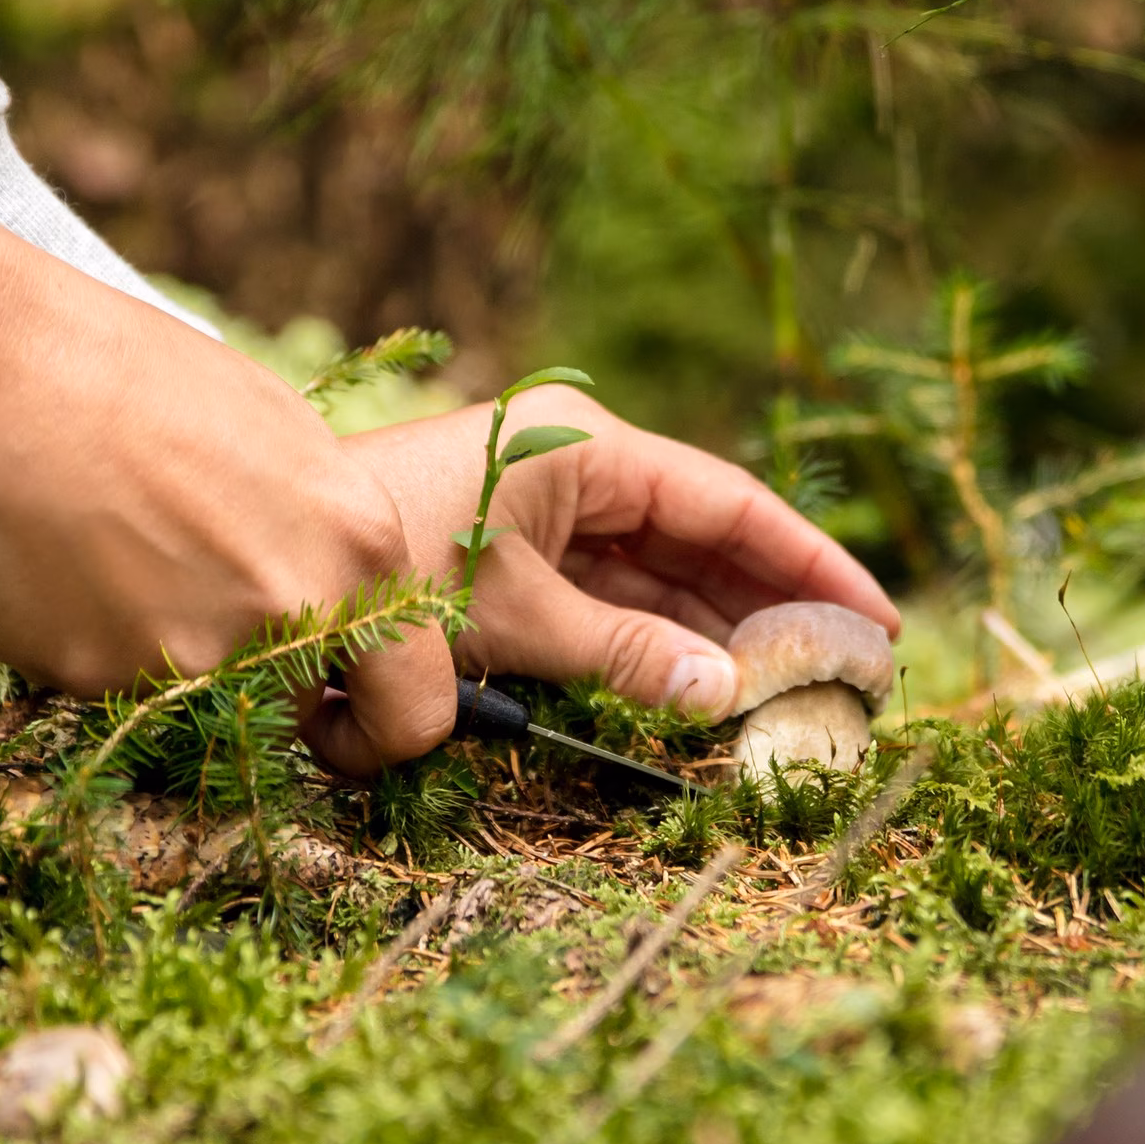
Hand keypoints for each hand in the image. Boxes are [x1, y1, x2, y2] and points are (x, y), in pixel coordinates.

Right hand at [0, 202, 454, 771]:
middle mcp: (294, 613)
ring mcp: (198, 655)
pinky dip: (89, 642)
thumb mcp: (280, 440)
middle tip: (210, 626)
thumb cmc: (138, 377)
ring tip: (113, 555)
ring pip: (201, 701)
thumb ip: (319, 536)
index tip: (340, 715)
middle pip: (304, 712)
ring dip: (166, 654)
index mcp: (360, 547)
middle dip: (271, 697)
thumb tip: (333, 597)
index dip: (381, 725)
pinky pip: (112, 686)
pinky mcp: (104, 679)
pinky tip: (60, 563)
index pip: (419, 708)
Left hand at [345, 386, 899, 717]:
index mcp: (587, 448)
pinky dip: (651, 648)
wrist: (270, 560)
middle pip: (702, 544)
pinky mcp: (512, 559)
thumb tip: (727, 693)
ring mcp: (545, 516)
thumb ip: (627, 655)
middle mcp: (576, 471)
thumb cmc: (386, 565)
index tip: (874, 618)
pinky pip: (606, 605)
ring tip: (789, 695)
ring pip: (656, 582)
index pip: (728, 504)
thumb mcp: (518, 615)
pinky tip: (702, 692)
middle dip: (770, 609)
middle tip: (845, 673)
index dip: (807, 564)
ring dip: (714, 637)